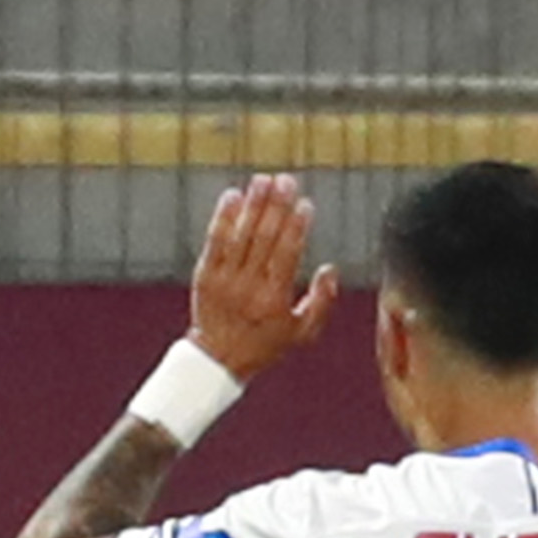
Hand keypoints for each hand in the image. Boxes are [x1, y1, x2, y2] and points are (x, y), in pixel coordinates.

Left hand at [187, 172, 337, 379]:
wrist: (218, 356)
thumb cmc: (265, 344)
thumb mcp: (302, 334)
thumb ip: (322, 302)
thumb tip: (331, 269)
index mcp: (274, 298)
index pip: (288, 254)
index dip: (297, 227)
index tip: (305, 204)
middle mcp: (249, 285)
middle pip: (265, 238)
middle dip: (277, 206)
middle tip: (286, 181)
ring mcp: (225, 278)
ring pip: (241, 234)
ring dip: (253, 204)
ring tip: (263, 180)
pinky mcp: (206, 273)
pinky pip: (215, 240)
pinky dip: (223, 217)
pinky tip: (233, 196)